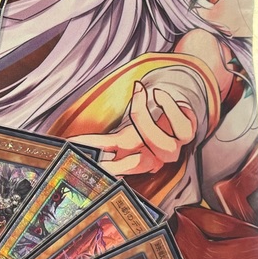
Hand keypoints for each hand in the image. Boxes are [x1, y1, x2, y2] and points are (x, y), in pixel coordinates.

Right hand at [71, 82, 195, 176]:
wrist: (180, 114)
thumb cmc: (148, 125)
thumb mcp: (124, 137)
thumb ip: (100, 145)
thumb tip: (70, 146)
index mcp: (134, 160)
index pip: (114, 166)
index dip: (100, 165)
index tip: (82, 157)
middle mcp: (154, 156)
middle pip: (140, 163)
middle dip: (125, 160)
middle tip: (112, 145)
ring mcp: (172, 145)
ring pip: (161, 143)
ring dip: (146, 117)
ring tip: (138, 92)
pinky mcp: (187, 131)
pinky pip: (179, 123)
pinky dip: (168, 105)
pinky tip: (157, 92)